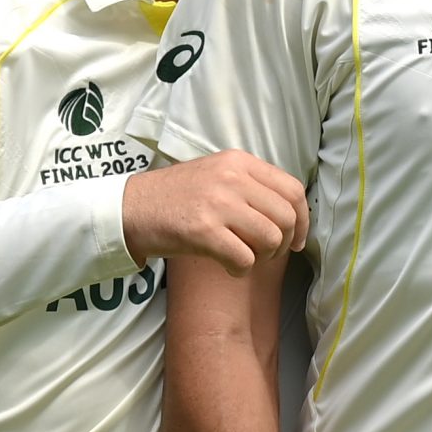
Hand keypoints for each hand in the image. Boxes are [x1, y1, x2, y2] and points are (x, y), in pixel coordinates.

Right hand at [122, 151, 309, 272]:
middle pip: (286, 217)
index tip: (297, 238)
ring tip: (244, 256)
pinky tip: (227, 267)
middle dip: (284, 243)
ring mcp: (218, 203)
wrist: (129, 209)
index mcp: (239, 161)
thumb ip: (251, 186)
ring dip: (263, 257)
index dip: (303, 219)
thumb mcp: (216, 174)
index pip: (292, 189)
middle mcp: (232, 177)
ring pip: (271, 238)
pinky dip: (241, 270)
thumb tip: (291, 214)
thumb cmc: (175, 198)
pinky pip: (245, 259)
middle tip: (266, 253)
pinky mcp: (203, 230)